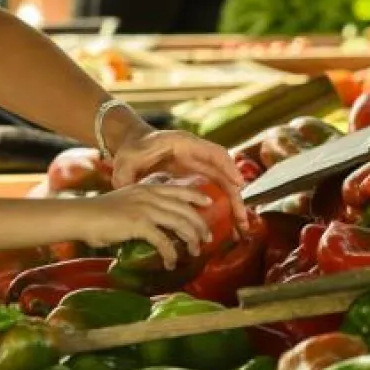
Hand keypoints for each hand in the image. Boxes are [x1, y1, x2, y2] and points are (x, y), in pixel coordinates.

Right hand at [78, 180, 215, 266]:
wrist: (79, 216)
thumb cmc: (96, 214)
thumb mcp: (123, 202)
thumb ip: (139, 207)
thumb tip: (152, 224)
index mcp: (145, 188)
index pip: (177, 189)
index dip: (195, 194)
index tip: (208, 202)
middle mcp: (148, 195)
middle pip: (184, 208)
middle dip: (199, 224)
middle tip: (206, 238)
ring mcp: (144, 208)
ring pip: (179, 223)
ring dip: (190, 239)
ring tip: (194, 251)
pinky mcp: (138, 224)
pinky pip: (163, 241)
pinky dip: (170, 253)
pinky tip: (170, 262)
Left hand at [110, 128, 248, 231]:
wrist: (132, 146)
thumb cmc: (130, 152)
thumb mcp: (126, 161)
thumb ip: (125, 176)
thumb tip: (126, 191)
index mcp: (183, 144)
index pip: (213, 152)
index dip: (227, 167)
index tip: (238, 183)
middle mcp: (196, 153)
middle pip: (223, 172)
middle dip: (235, 195)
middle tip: (243, 219)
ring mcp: (198, 164)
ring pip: (223, 183)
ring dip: (233, 203)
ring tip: (241, 226)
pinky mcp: (197, 175)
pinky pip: (215, 188)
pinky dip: (223, 203)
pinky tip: (228, 221)